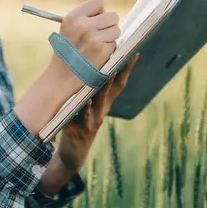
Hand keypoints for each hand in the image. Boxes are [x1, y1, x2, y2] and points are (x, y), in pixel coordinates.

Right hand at [47, 0, 120, 92]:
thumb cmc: (66, 53)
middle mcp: (83, 25)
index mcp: (73, 17)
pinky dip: (109, 50)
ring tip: (96, 47)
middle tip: (98, 37)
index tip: (95, 23)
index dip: (100, 13)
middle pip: (112, 15)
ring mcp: (93, 38)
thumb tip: (107, 13)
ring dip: (110, 38)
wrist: (60, 78)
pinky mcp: (102, 50)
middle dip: (108, 26)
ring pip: (116, 30)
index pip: (98, 2)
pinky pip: (115, 44)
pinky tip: (97, 56)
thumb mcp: (68, 30)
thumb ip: (85, 18)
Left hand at [54, 54, 139, 172]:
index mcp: (104, 104)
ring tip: (108, 73)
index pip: (119, 84)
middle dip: (117, 72)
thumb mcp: (86, 108)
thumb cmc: (78, 126)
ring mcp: (93, 121)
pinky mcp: (81, 131)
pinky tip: (86, 101)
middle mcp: (102, 111)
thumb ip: (90, 91)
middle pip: (112, 90)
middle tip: (122, 56)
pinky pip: (84, 118)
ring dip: (104, 87)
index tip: (134, 52)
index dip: (126, 69)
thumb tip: (91, 67)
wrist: (73, 154)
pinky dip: (85, 109)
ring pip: (99, 101)